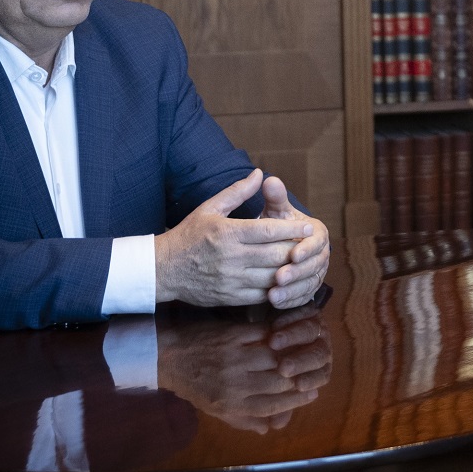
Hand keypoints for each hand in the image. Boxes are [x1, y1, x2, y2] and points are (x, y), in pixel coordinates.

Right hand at [155, 171, 312, 306]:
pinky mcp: (230, 297)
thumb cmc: (188, 235)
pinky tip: (283, 280)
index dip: (292, 229)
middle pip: (276, 255)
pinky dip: (276, 289)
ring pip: (272, 277)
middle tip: (309, 246)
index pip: (269, 230)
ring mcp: (231, 280)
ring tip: (300, 263)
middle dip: (296, 251)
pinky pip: (261, 296)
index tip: (308, 227)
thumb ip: (237, 192)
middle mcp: (231, 257)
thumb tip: (259, 173)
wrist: (162, 269)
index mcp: (228, 233)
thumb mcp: (209, 208)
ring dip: (289, 271)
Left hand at [157, 304, 332, 432]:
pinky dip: (279, 335)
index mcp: (232, 403)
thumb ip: (244, 420)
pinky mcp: (232, 335)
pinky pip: (263, 335)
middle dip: (300, 379)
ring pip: (275, 358)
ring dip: (293, 354)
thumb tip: (270, 428)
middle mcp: (235, 383)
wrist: (167, 356)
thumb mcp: (215, 410)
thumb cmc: (193, 385)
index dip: (296, 400)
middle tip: (314, 372)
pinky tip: (288, 334)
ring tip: (305, 353)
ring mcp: (235, 357)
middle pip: (279, 382)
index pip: (273, 405)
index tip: (312, 393)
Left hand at [259, 174, 330, 308]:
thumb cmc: (276, 224)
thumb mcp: (276, 211)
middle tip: (279, 277)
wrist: (277, 243)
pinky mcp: (308, 288)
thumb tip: (270, 180)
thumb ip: (275, 198)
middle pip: (314, 266)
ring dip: (292, 290)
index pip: (316, 242)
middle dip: (297, 272)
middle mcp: (322, 253)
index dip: (306, 249)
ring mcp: (316, 272)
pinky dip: (290, 300)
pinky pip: (302, 296)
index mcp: (317, 232)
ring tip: (273, 294)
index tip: (293, 254)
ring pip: (308, 283)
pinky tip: (275, 302)